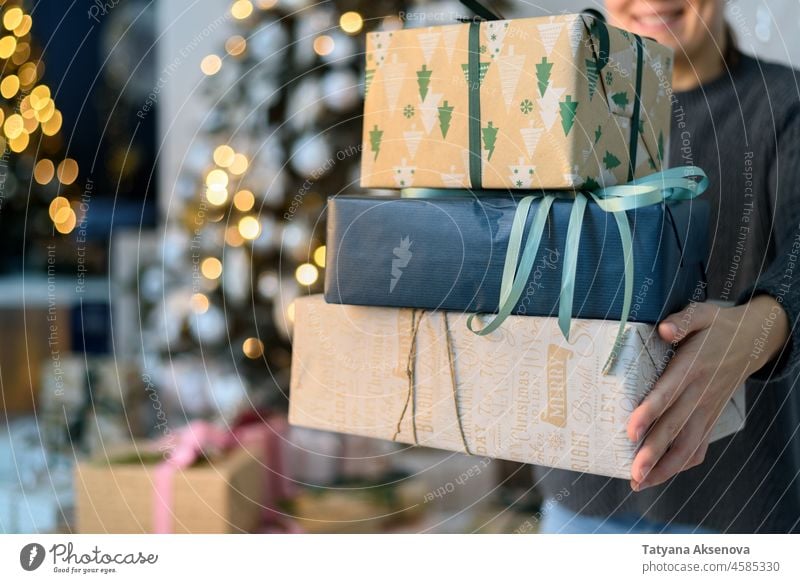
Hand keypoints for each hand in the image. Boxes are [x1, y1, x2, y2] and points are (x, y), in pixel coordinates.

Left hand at [628, 295, 788, 490]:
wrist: (752, 340)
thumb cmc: (717, 327)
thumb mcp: (702, 314)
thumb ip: (683, 321)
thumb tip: (665, 330)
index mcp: (692, 368)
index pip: (668, 394)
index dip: (649, 414)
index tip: (631, 432)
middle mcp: (700, 394)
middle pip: (675, 428)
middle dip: (653, 453)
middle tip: (632, 473)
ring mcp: (707, 409)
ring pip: (687, 445)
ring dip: (664, 468)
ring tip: (638, 483)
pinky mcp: (711, 417)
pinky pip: (698, 447)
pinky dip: (681, 464)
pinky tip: (659, 476)